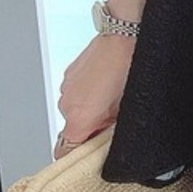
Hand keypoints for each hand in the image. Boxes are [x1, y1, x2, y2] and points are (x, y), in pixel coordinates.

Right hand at [52, 33, 134, 158]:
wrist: (124, 36)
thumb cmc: (127, 68)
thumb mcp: (125, 108)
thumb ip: (112, 130)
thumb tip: (110, 140)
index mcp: (79, 118)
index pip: (64, 152)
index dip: (79, 155)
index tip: (92, 153)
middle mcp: (67, 104)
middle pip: (73, 130)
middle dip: (91, 129)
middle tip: (112, 119)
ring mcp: (66, 87)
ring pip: (75, 110)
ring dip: (90, 110)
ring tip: (111, 97)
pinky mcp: (70, 74)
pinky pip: (76, 93)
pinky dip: (87, 94)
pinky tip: (105, 84)